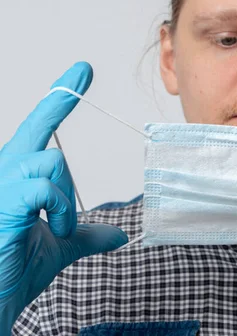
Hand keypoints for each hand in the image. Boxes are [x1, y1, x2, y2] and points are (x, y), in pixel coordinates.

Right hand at [0, 62, 127, 332]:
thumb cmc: (13, 272)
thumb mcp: (60, 248)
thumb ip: (85, 235)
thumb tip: (118, 234)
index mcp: (16, 178)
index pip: (38, 130)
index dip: (58, 99)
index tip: (81, 71)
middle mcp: (3, 174)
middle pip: (42, 134)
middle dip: (62, 121)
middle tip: (78, 104)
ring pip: (51, 161)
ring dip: (65, 199)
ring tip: (57, 228)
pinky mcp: (2, 205)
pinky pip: (43, 188)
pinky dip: (59, 210)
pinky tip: (53, 231)